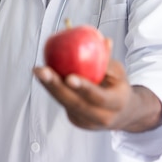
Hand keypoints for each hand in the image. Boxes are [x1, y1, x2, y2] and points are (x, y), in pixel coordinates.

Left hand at [33, 58, 161, 131]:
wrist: (123, 113)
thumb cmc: (119, 85)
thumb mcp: (119, 71)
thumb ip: (108, 58)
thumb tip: (101, 39)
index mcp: (117, 104)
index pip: (99, 97)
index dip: (84, 88)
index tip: (69, 77)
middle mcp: (101, 117)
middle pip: (75, 104)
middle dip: (56, 87)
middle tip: (42, 71)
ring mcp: (87, 122)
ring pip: (65, 103)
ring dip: (49, 86)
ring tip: (38, 70)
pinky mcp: (76, 120)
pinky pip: (63, 102)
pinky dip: (53, 88)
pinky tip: (43, 75)